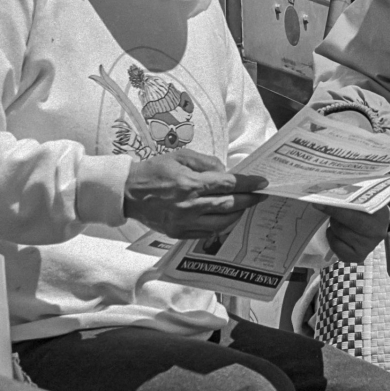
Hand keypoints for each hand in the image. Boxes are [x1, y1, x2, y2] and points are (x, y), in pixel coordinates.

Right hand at [123, 149, 267, 238]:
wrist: (127, 192)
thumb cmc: (154, 171)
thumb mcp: (181, 157)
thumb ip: (206, 163)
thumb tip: (226, 172)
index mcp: (190, 184)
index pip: (229, 184)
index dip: (248, 184)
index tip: (262, 183)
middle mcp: (189, 205)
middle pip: (230, 205)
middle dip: (249, 200)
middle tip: (260, 195)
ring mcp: (184, 222)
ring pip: (222, 222)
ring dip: (237, 214)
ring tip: (245, 206)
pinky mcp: (179, 233)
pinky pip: (207, 232)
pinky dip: (220, 224)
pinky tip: (226, 216)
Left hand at [318, 205, 389, 262]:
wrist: (379, 225)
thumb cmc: (368, 208)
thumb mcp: (366, 199)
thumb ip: (351, 198)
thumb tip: (326, 196)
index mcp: (381, 215)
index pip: (355, 213)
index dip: (336, 208)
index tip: (320, 203)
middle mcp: (377, 233)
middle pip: (345, 226)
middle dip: (334, 218)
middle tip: (328, 209)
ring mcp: (369, 247)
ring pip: (339, 234)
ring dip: (333, 226)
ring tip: (337, 221)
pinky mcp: (359, 257)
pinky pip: (337, 248)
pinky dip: (332, 239)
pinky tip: (337, 234)